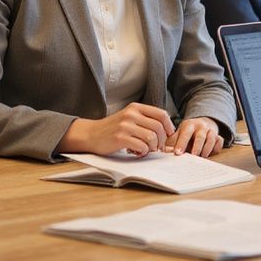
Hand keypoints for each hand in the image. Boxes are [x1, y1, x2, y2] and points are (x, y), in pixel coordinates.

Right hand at [58, 103, 174, 156]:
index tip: (169, 135)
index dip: (169, 126)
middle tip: (158, 148)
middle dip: (162, 140)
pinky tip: (138, 152)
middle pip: (158, 127)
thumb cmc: (113, 128)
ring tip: (147, 150)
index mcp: (136, 108)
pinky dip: (143, 152)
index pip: (161, 114)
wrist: (91, 134)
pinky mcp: (120, 138)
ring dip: (152, 147)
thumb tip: (166, 130)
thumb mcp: (129, 117)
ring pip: (151, 137)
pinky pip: (141, 146)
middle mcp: (131, 114)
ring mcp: (125, 126)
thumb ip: (145, 119)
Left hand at [167, 117, 224, 157]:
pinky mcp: (218, 136)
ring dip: (207, 148)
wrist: (202, 124)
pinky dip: (217, 147)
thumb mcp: (178, 134)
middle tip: (193, 156)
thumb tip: (162, 151)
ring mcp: (210, 131)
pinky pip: (220, 141)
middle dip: (197, 146)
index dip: (181, 143)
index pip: (185, 134)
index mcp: (189, 125)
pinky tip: (212, 152)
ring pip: (212, 138)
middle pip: (200, 136)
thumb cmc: (187, 133)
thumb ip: (171, 142)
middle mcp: (201, 127)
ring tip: (202, 156)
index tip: (177, 153)